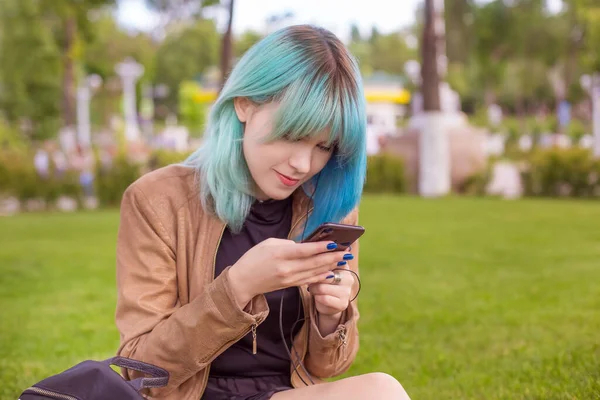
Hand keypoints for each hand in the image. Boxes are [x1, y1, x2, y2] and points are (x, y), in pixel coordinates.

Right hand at [228, 238, 346, 307]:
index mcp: (280, 254)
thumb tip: (303, 246)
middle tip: (346, 250)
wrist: (243, 281)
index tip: (334, 243)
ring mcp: (289, 279)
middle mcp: (287, 268)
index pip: (304, 251)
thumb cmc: (254, 258)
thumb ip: (287, 243)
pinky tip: (332, 272)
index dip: (321, 247)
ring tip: (344, 259)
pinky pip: (310, 280)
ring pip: (315, 272)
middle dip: (332, 256)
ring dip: (331, 265)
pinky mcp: (291, 285)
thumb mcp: (268, 243)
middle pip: (314, 262)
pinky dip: (322, 276)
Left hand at [308, 259, 353, 316]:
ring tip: (312, 289)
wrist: (328, 304)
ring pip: (322, 288)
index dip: (321, 260)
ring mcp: (347, 291)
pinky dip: (317, 297)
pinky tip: (317, 296)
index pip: (333, 259)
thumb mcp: (322, 270)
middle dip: (314, 278)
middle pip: (325, 274)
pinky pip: (324, 298)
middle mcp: (348, 277)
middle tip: (310, 279)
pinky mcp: (342, 303)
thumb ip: (322, 262)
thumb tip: (317, 250)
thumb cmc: (323, 283)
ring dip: (313, 289)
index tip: (312, 260)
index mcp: (344, 265)